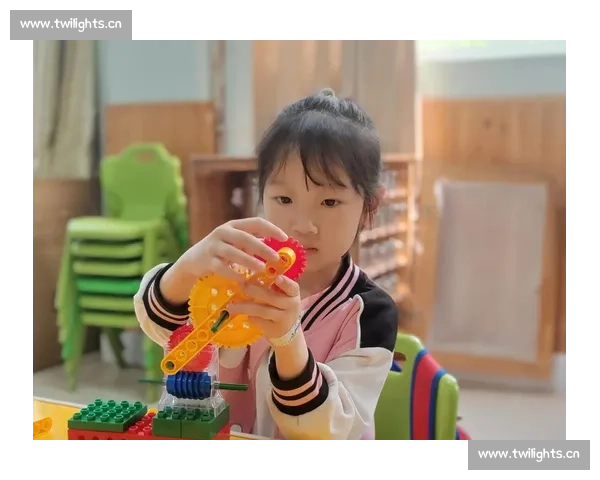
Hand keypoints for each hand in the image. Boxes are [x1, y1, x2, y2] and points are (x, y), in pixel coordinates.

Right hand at [160, 218, 287, 304]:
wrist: (193, 260)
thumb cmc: (222, 251)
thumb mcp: (236, 243)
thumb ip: (254, 244)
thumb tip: (279, 250)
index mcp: (234, 225)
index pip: (256, 222)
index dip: (271, 229)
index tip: (285, 238)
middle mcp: (223, 232)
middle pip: (245, 237)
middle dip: (262, 248)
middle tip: (275, 258)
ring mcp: (213, 246)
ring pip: (233, 252)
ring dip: (249, 261)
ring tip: (262, 269)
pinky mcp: (207, 260)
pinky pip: (222, 267)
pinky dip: (233, 273)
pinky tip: (243, 279)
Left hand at [227, 274, 301, 340]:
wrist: (288, 333)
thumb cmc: (282, 307)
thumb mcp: (282, 296)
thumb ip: (271, 287)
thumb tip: (248, 277)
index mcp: (293, 294)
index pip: (292, 287)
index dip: (285, 282)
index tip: (277, 278)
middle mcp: (291, 305)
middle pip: (271, 297)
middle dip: (254, 291)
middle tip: (240, 285)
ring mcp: (283, 319)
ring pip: (261, 310)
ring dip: (244, 307)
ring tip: (230, 306)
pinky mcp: (274, 329)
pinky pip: (259, 321)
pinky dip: (250, 317)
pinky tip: (245, 316)